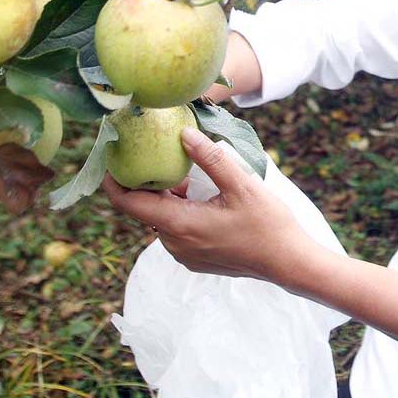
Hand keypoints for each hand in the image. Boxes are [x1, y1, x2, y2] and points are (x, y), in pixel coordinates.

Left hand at [103, 127, 309, 284]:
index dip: (112, 181)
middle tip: (149, 149)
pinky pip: (176, 228)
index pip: (128, 204)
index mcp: (180, 225)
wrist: (288, 263)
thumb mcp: (241, 185)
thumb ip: (210, 159)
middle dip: (144, 180)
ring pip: (161, 217)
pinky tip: (198, 191)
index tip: (109, 158)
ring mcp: (184, 254)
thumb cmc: (268, 225)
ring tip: (180, 167)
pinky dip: (179, 208)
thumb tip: (183, 134)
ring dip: (166, 194)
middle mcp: (174, 243)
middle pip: (145, 208)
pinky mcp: (195, 258)